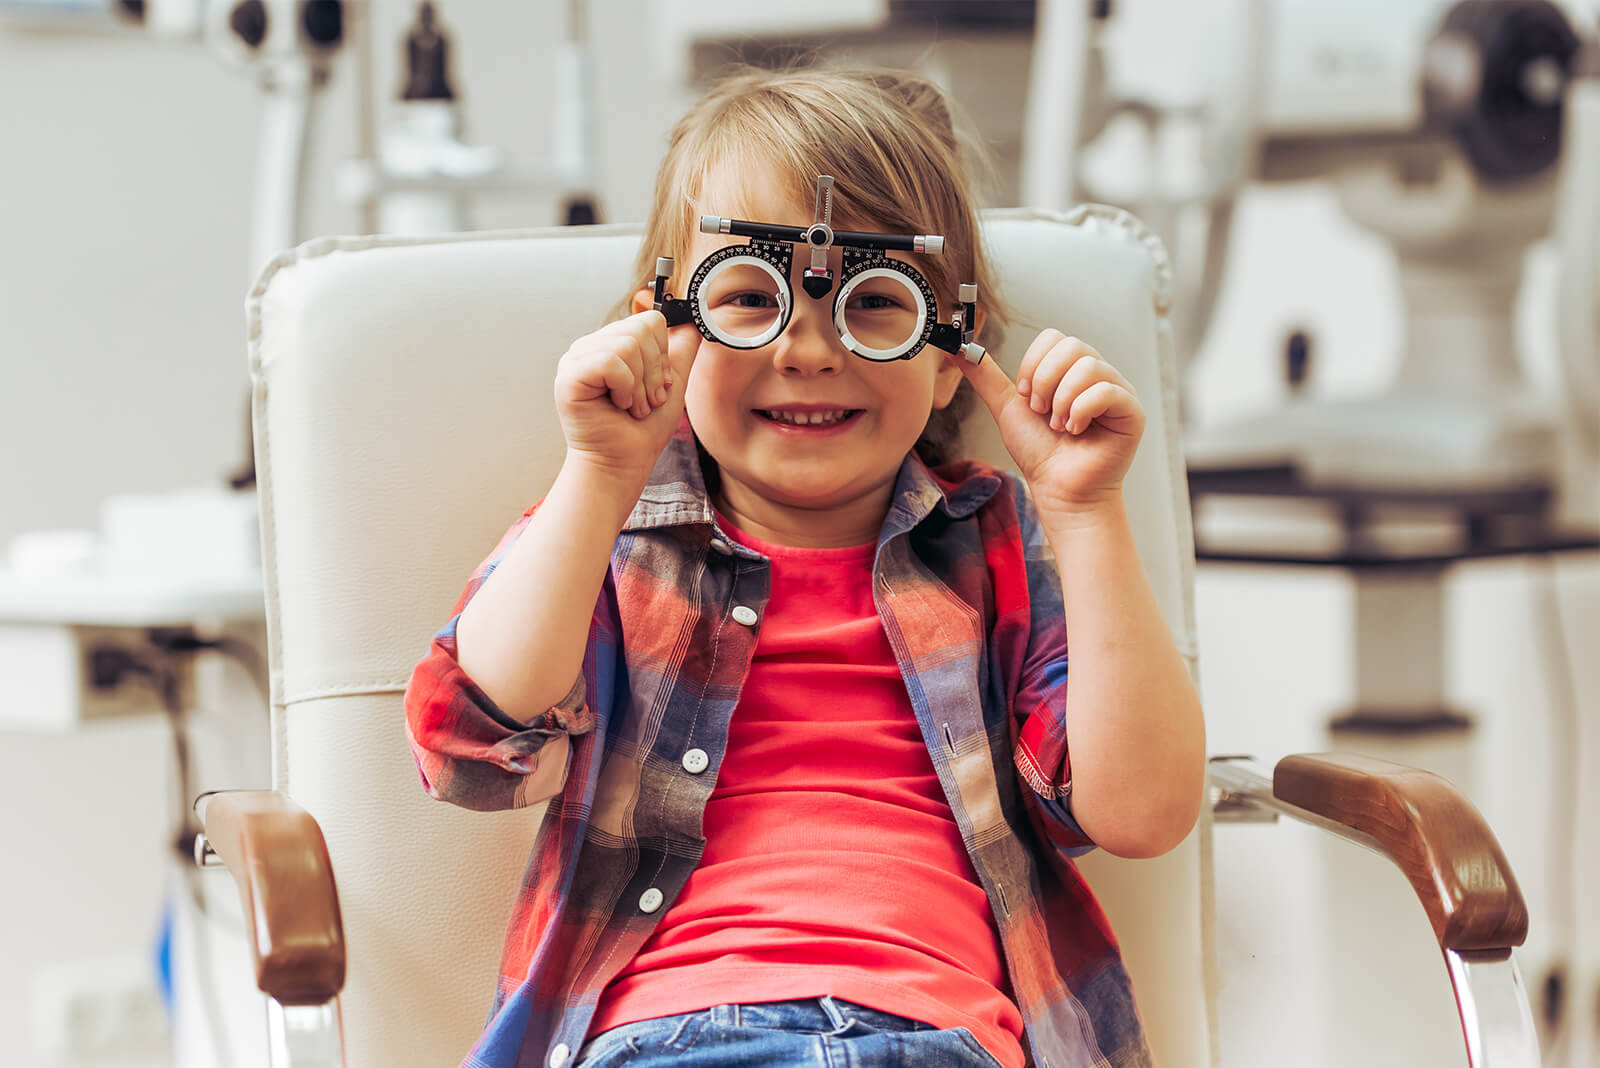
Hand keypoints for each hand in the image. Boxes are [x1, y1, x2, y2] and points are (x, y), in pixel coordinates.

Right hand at [553, 310, 699, 489]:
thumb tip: (693, 322)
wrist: (624, 463)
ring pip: (627, 345)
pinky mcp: (569, 376)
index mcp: (611, 344)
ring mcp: (576, 359)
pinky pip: (611, 361)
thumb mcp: (671, 383)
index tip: (659, 386)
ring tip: (632, 407)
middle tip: (646, 401)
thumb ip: (681, 351)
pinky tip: (618, 406)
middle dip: (654, 373)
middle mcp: (591, 346)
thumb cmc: (642, 430)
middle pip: (640, 329)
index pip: (649, 321)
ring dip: (639, 386)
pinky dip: (625, 388)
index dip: (662, 356)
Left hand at [949, 329, 1144, 517]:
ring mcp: (1118, 391)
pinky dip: (1081, 411)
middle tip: (1041, 411)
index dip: (1033, 363)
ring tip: (1059, 425)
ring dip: (1062, 400)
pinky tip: (1076, 431)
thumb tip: (957, 348)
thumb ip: (986, 376)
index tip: (1024, 394)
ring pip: (1089, 366)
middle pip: (1072, 345)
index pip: (1054, 338)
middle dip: (1045, 381)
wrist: (1058, 490)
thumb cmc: (1040, 453)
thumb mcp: (1007, 407)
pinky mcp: (1132, 411)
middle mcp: (1097, 375)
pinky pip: (1107, 390)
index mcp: (1071, 370)